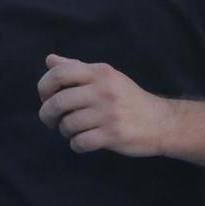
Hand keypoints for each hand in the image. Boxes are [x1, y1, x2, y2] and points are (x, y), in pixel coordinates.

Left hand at [38, 55, 174, 157]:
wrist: (160, 121)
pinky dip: (76, 144)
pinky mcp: (113, 134)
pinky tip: (83, 141)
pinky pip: (80, 142)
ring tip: (73, 130)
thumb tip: (50, 60)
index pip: (59, 74)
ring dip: (64, 131)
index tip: (46, 98)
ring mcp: (109, 112)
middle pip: (57, 102)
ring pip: (67, 124)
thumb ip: (76, 68)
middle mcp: (103, 89)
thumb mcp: (106, 77)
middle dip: (47, 115)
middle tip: (51, 120)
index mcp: (99, 72)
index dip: (44, 87)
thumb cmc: (127, 99)